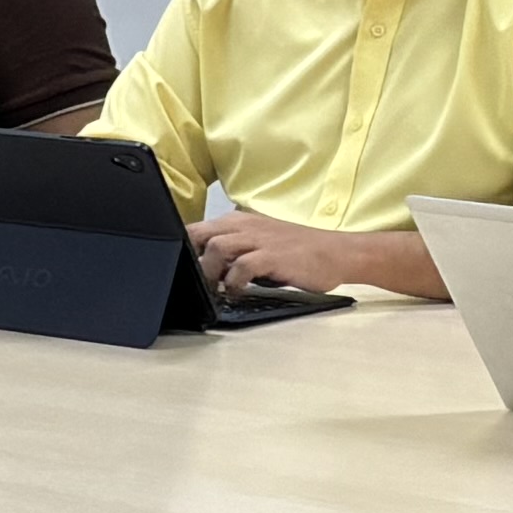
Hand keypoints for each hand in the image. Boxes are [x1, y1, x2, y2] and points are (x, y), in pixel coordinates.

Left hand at [192, 209, 379, 295]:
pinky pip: (242, 266)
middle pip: (198, 234)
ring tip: (213, 288)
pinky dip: (233, 281)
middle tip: (192, 280)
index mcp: (237, 221)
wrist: (336, 252)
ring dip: (208, 271)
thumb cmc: (294, 251)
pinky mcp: (273, 256)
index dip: (180, 248)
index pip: (195, 229)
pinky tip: (236, 291)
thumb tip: (200, 267)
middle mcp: (244, 226)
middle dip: (188, 258)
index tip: (175, 268)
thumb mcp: (258, 242)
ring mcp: (259, 239)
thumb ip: (231, 249)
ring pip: (216, 248)